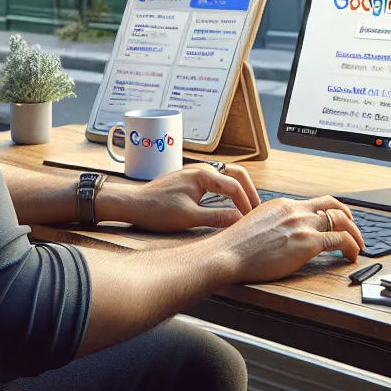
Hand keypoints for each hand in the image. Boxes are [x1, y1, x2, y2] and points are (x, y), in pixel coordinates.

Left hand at [100, 163, 260, 232]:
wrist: (133, 205)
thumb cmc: (156, 210)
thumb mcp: (189, 218)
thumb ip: (217, 218)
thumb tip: (240, 221)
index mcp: (203, 175)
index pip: (235, 186)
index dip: (246, 204)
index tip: (251, 221)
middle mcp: (201, 169)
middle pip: (237, 173)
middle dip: (249, 190)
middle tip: (257, 210)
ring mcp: (195, 173)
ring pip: (227, 175)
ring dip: (240, 189)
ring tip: (247, 207)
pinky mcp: (190, 180)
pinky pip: (217, 181)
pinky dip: (228, 190)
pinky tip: (229, 204)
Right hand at [204, 195, 366, 283]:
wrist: (228, 253)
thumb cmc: (236, 246)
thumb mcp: (256, 224)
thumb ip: (273, 224)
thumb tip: (280, 234)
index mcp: (283, 204)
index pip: (315, 203)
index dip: (331, 211)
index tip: (336, 219)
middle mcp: (295, 210)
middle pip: (333, 206)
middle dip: (348, 217)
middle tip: (354, 229)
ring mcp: (302, 225)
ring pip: (342, 221)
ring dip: (355, 233)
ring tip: (358, 245)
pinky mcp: (308, 242)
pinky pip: (340, 240)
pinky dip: (351, 247)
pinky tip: (351, 256)